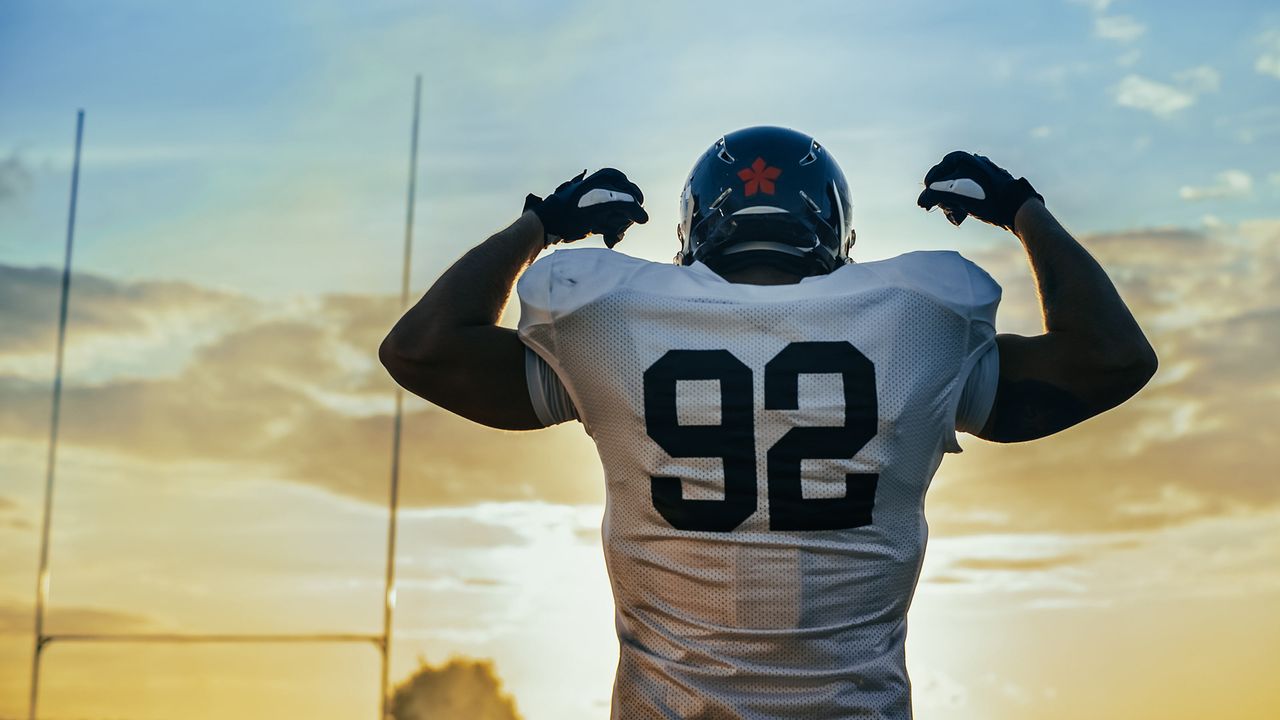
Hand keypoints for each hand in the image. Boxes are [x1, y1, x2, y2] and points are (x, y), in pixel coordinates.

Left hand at [524, 168, 648, 247]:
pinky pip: (615, 227)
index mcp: (611, 177)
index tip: (617, 214)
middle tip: (609, 225)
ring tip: (604, 231)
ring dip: (616, 228)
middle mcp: (609, 188)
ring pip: (623, 219)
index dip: (630, 209)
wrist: (552, 222)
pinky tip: (607, 239)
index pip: (635, 197)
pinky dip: (612, 233)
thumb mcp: (603, 202)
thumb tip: (645, 219)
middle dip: (622, 220)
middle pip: (631, 208)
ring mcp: (604, 204)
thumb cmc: (575, 209)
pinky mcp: (599, 217)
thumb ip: (628, 205)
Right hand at [916, 151, 1042, 232]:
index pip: (937, 172)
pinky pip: (967, 195)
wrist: (1015, 207)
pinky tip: (963, 215)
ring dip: (951, 204)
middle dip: (942, 197)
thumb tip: (921, 202)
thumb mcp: (956, 194)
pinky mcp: (986, 187)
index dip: (930, 187)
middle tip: (943, 208)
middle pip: (945, 182)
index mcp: (963, 159)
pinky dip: (962, 204)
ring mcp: (979, 175)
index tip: (926, 202)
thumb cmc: (986, 197)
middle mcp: (971, 164)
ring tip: (956, 214)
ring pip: (955, 190)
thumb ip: (934, 195)